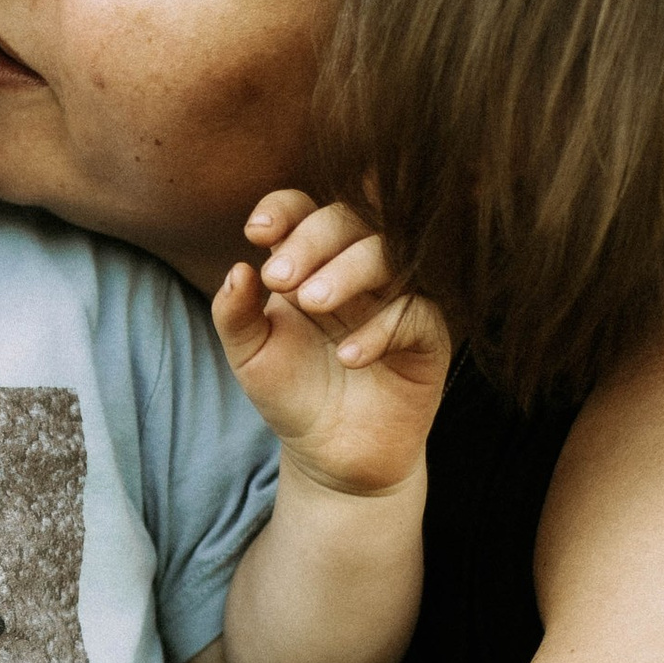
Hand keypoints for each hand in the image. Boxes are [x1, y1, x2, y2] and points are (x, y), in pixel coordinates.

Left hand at [214, 191, 450, 495]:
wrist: (329, 453)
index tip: (256, 233)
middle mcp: (358, 266)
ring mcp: (398, 295)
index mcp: (313, 258)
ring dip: (347, 272)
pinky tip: (349, 356)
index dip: (283, 209)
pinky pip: (416, 313)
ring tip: (311, 304)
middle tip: (279, 280)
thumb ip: (234, 314)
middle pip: (349, 219)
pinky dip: (382, 328)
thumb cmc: (291, 393)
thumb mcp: (249, 355)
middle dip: (312, 240)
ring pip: (388, 254)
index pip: (304, 209)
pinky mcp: (429, 334)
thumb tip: (237, 269)